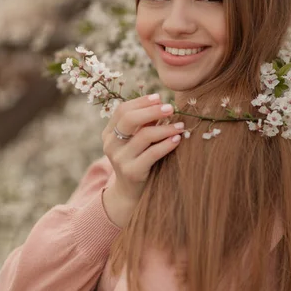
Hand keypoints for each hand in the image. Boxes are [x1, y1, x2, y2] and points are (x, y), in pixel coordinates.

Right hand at [102, 94, 184, 217]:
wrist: (129, 192)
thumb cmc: (137, 160)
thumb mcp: (136, 141)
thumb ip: (143, 124)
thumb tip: (161, 103)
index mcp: (109, 133)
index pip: (123, 110)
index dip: (141, 102)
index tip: (159, 98)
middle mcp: (111, 144)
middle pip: (129, 119)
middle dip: (152, 110)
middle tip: (171, 108)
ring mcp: (119, 159)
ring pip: (144, 136)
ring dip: (165, 128)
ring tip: (180, 126)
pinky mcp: (131, 171)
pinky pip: (152, 153)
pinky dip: (167, 144)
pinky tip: (177, 139)